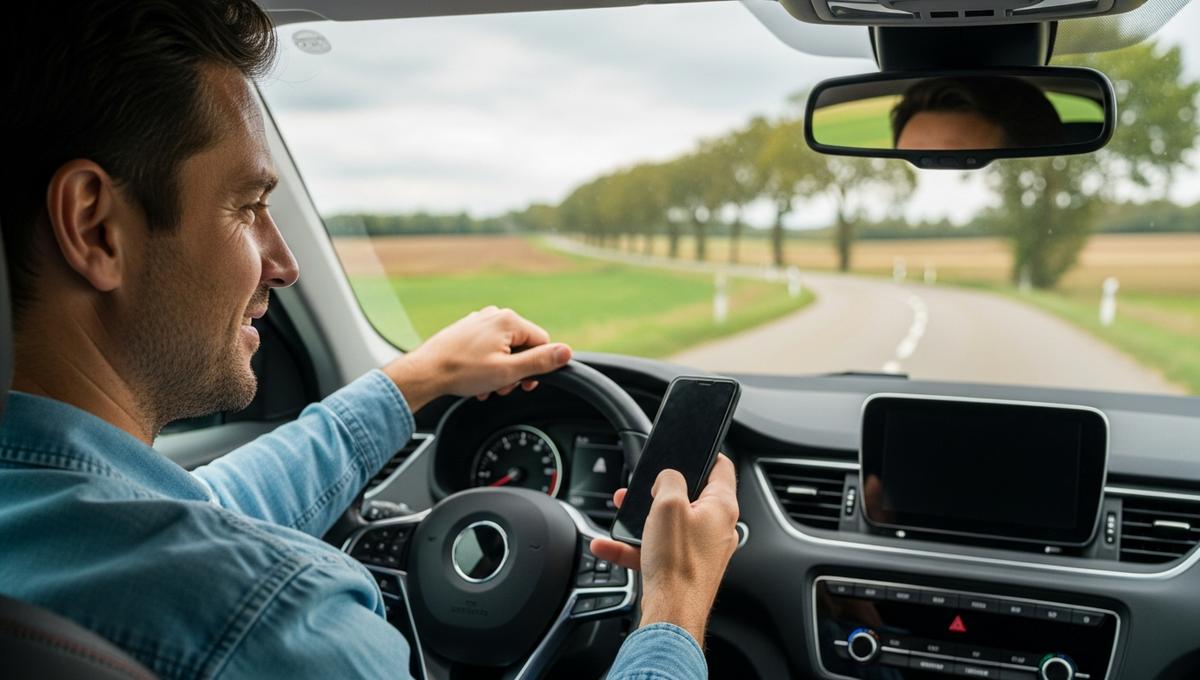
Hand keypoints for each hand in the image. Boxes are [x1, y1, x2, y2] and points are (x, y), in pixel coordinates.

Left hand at [383, 306, 571, 410]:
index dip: (537, 367)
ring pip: (505, 349)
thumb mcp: (508, 372)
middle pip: (523, 346)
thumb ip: (540, 361)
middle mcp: (495, 315)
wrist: (425, 372)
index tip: (524, 384)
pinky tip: (476, 379)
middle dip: (516, 371)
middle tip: (502, 387)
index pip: (542, 342)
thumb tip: (567, 352)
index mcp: (509, 320)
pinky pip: (488, 348)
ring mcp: (479, 321)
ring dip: (501, 371)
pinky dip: (487, 365)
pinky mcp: (467, 331)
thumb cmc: (462, 371)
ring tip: (486, 386)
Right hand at [589, 454, 739, 644]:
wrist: (671, 614)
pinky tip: (609, 545)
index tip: (691, 449)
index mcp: (722, 507)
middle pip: (689, 496)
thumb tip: (669, 477)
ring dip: (643, 518)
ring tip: (622, 513)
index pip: (722, 468)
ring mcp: (701, 550)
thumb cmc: (677, 564)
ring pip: (670, 524)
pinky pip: (658, 549)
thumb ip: (669, 481)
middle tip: (644, 488)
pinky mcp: (684, 568)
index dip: (705, 454)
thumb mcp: (668, 505)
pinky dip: (635, 545)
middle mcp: (717, 528)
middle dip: (660, 491)